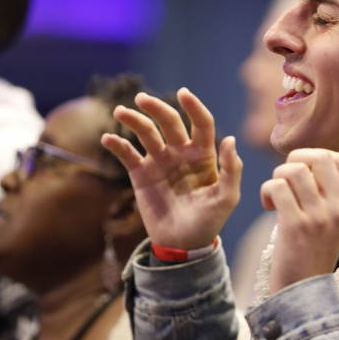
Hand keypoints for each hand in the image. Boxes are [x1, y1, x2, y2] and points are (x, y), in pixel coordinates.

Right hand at [101, 88, 241, 248]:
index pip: (200, 123)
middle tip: (141, 99)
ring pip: (146, 133)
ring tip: (120, 111)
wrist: (182, 245)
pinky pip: (128, 154)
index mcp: (203, 154)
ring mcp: (160, 161)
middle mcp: (181, 152)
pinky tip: (107, 138)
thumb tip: (230, 139)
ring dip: (133, 120)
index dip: (194, 106)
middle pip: (169, 121)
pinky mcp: (141, 174)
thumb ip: (231, 170)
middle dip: (156, 108)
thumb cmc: (209, 221)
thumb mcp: (226, 198)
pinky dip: (117, 144)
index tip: (183, 93)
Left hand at [260, 148, 338, 293]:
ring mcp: (318, 217)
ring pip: (294, 170)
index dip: (313, 157)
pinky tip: (268, 206)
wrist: (304, 293)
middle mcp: (337, 208)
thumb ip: (325, 195)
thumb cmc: (311, 255)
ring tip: (274, 196)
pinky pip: (277, 187)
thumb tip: (304, 164)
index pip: (337, 158)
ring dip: (277, 177)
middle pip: (318, 156)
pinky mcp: (296, 226)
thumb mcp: (330, 224)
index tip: (300, 175)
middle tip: (285, 181)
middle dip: (294, 160)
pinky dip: (266, 191)